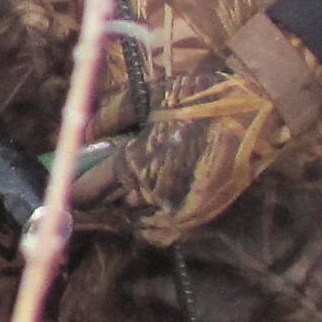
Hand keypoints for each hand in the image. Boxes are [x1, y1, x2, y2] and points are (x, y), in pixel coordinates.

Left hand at [67, 14, 321, 246]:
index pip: (85, 192)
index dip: (69, 186)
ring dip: (125, 199)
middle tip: (103, 164)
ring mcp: (180, 212)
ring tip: (136, 169)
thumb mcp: (149, 96)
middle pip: (107, 206)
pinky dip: (150, 209)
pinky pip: (160, 224)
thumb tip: (81, 136)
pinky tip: (157, 183)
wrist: (262, 112)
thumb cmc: (202, 98)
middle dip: (99, 188)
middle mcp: (156, 196)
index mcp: (139, 165)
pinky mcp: (200, 217)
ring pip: (133, 217)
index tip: (60, 178)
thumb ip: (108, 117)